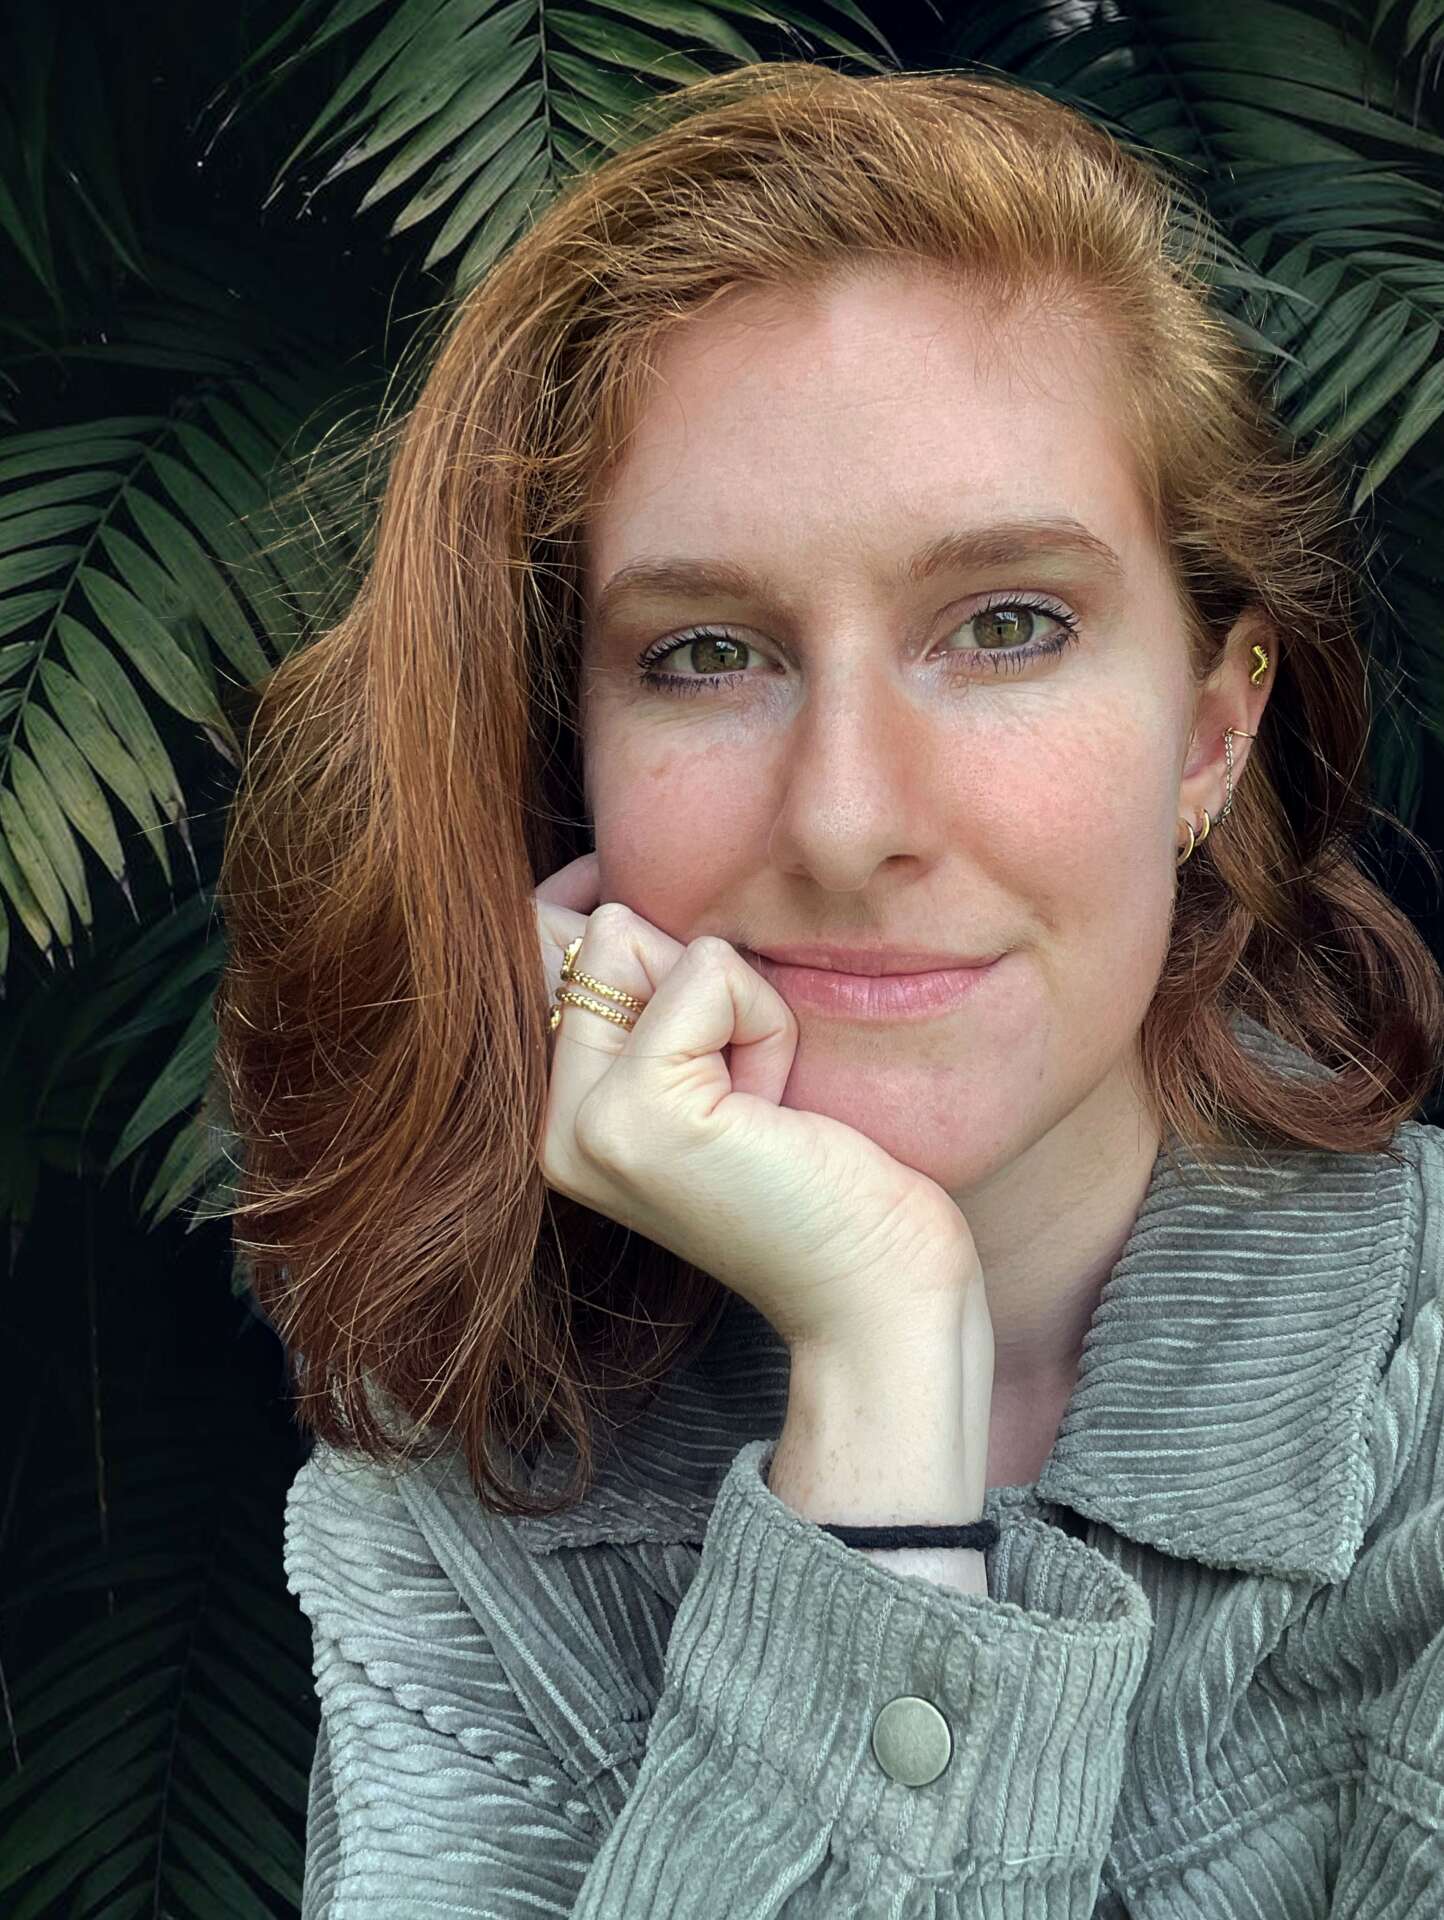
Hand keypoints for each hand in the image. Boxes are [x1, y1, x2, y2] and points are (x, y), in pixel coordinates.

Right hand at [534, 853, 984, 1355]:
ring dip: (740, 1004)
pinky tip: (779, 1111)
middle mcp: (548, 1125)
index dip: (634, 934)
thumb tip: (596, 888)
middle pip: (599, 933)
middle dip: (703, 983)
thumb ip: (647, 993)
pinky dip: (766, 1022)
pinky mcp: (641, 1114)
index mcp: (557, 1116)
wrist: (879, 1295)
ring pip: (645, 939)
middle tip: (747, 1091)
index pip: (547, 945)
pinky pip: (708, 973)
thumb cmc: (822, 1178)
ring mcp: (584, 1125)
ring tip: (762, 1104)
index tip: (712, 1010)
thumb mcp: (717, 1070)